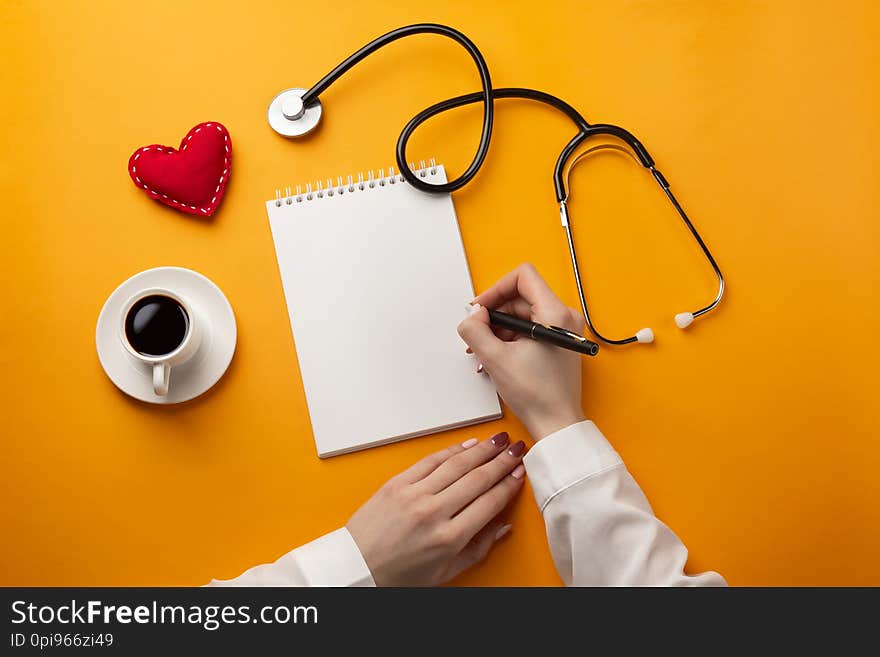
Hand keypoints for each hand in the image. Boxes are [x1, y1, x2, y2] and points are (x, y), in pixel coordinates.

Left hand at [346, 431, 525, 585]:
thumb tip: (503, 527)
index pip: (489, 502)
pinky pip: (430, 461)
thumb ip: (478, 548)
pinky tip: (468, 444)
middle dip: (502, 461)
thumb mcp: (446, 572)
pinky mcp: (397, 484)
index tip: (520, 473)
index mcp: (449, 538)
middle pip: (478, 478)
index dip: (509, 484)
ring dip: (482, 449)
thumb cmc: (398, 574)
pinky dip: (452, 450)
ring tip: (499, 440)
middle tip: (518, 449)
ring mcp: (414, 495)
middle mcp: (433, 513)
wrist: (357, 566)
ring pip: (457, 464)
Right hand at [458, 263, 585, 439]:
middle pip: (520, 297)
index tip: (480, 308)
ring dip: (499, 329)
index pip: (523, 276)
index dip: (495, 289)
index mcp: (555, 314)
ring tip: (484, 351)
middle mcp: (564, 317)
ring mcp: (563, 330)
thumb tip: (473, 315)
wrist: (556, 423)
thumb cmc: (538, 396)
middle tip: (477, 334)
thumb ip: (476, 330)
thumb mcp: (496, 359)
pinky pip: (529, 328)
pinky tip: (496, 356)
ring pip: (522, 314)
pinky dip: (509, 338)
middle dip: (494, 314)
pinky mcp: (559, 342)